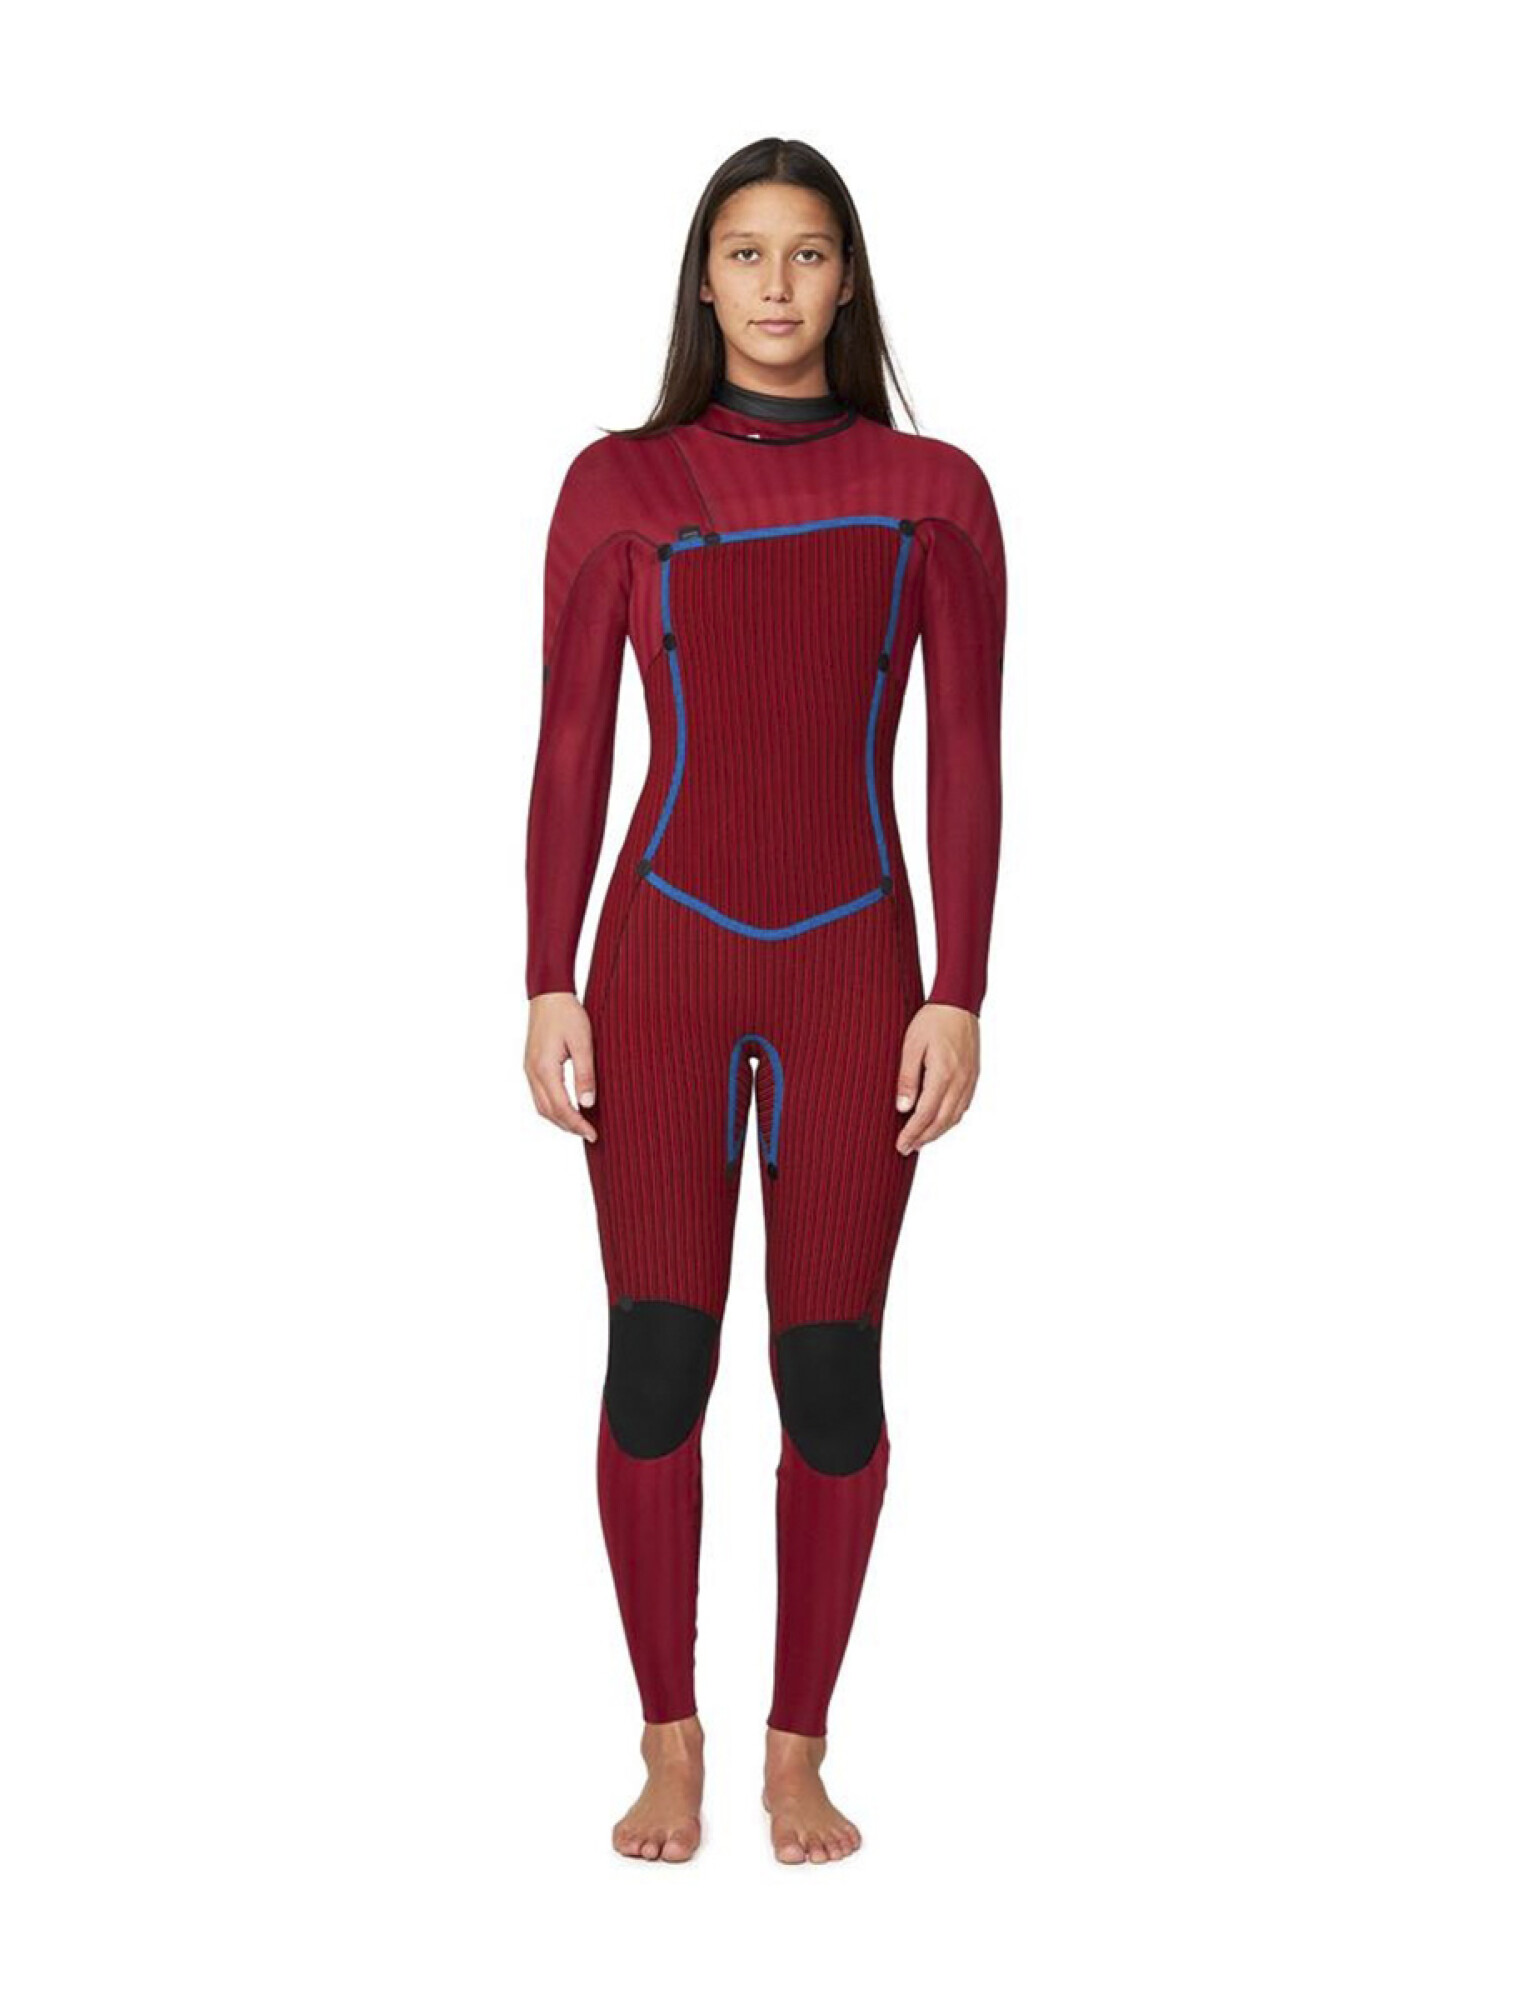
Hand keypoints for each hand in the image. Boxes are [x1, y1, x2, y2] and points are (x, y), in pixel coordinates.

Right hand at [525, 991, 598, 1141]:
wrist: (548, 994)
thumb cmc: (567, 1014)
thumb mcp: (583, 1043)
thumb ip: (585, 1074)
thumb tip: (588, 1103)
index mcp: (544, 1069)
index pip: (561, 1107)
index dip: (577, 1124)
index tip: (593, 1134)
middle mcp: (532, 1072)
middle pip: (548, 1112)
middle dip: (568, 1126)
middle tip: (589, 1134)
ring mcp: (529, 1069)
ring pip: (541, 1106)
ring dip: (559, 1119)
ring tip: (579, 1125)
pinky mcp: (531, 1065)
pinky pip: (539, 1094)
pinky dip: (552, 1107)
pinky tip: (566, 1107)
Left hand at [894, 1004, 978, 1153]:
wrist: (959, 1002)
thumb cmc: (932, 1020)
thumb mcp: (911, 1046)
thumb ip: (908, 1078)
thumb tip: (903, 1108)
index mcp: (943, 1074)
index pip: (926, 1114)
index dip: (912, 1132)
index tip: (901, 1145)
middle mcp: (960, 1081)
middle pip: (942, 1121)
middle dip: (924, 1138)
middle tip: (906, 1149)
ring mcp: (970, 1079)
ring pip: (955, 1116)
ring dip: (938, 1132)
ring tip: (920, 1140)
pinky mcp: (974, 1076)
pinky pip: (963, 1106)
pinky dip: (950, 1119)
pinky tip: (939, 1122)